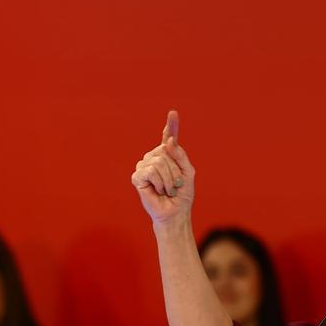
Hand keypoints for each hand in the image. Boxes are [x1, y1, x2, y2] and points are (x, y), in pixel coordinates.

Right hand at [131, 110, 195, 225]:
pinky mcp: (137, 176)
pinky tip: (158, 190)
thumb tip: (168, 141)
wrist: (175, 213)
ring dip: (169, 179)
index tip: (173, 113)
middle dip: (176, 170)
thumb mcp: (188, 172)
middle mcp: (154, 157)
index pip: (168, 137)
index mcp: (167, 156)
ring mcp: (144, 166)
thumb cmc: (182, 195)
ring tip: (168, 189)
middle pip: (166, 152)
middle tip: (175, 185)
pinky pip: (151, 171)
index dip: (171, 125)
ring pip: (159, 161)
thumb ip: (181, 156)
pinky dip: (160, 183)